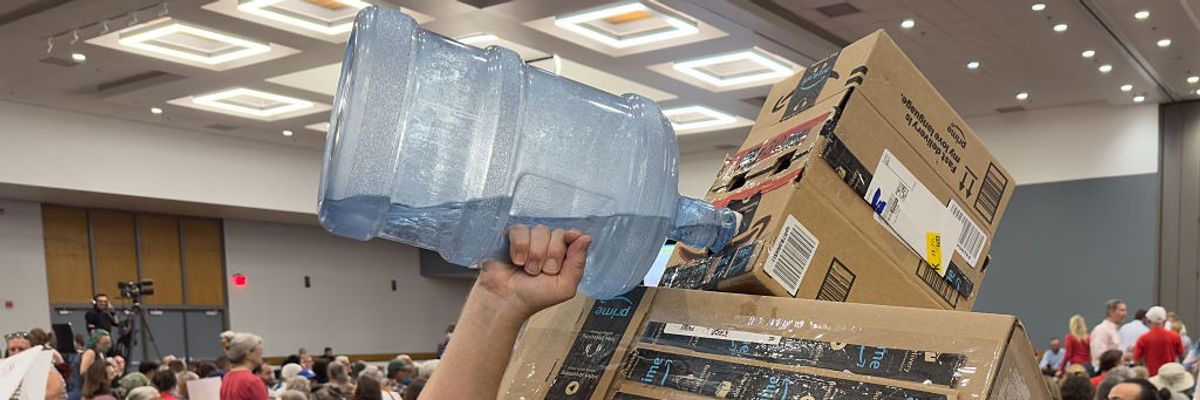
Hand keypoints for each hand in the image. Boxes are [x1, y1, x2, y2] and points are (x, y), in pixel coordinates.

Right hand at [477, 224, 591, 319]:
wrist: (507, 300)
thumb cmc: (535, 296)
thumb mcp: (564, 287)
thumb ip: (577, 263)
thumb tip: (586, 238)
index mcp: (564, 255)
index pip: (574, 236)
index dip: (572, 237)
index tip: (569, 240)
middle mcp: (549, 244)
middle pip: (557, 234)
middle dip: (551, 255)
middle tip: (542, 272)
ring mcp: (531, 239)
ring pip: (539, 231)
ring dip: (534, 254)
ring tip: (527, 269)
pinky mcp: (512, 237)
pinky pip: (520, 230)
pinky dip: (519, 246)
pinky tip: (516, 260)